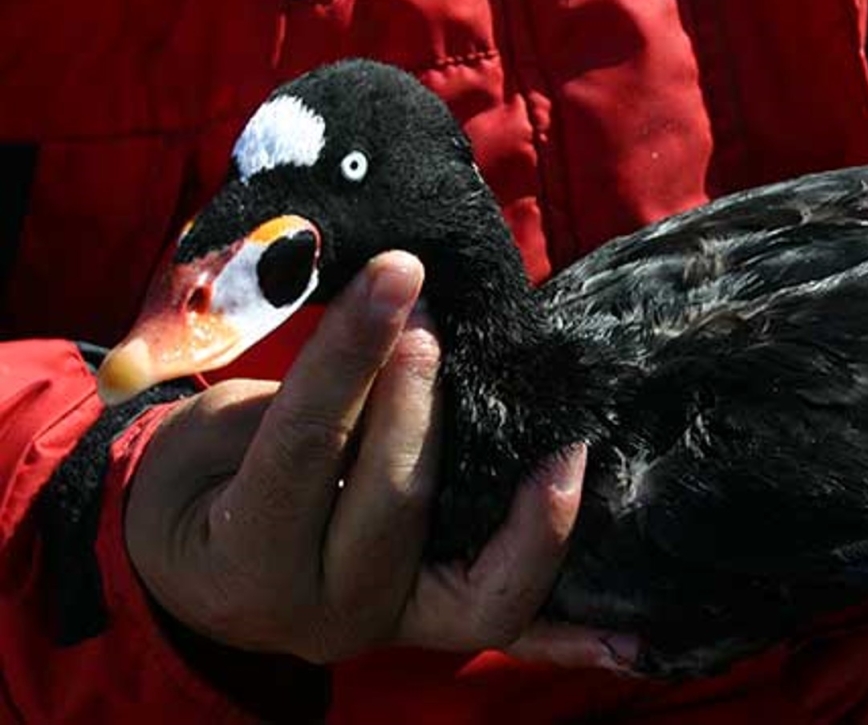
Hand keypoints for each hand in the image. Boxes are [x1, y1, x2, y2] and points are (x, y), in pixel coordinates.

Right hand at [125, 251, 634, 668]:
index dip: (354, 353)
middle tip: (438, 325)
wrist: (192, 565)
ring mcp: (387, 627)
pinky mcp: (430, 629)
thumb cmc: (201, 483)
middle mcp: (323, 609)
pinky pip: (509, 634)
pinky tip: (632, 639)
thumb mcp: (213, 437)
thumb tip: (403, 331)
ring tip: (568, 447)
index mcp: (246, 553)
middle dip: (424, 402)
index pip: (308, 444)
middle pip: (395, 504)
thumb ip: (302, 403)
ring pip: (480, 593)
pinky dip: (570, 637)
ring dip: (534, 516)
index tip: (397, 271)